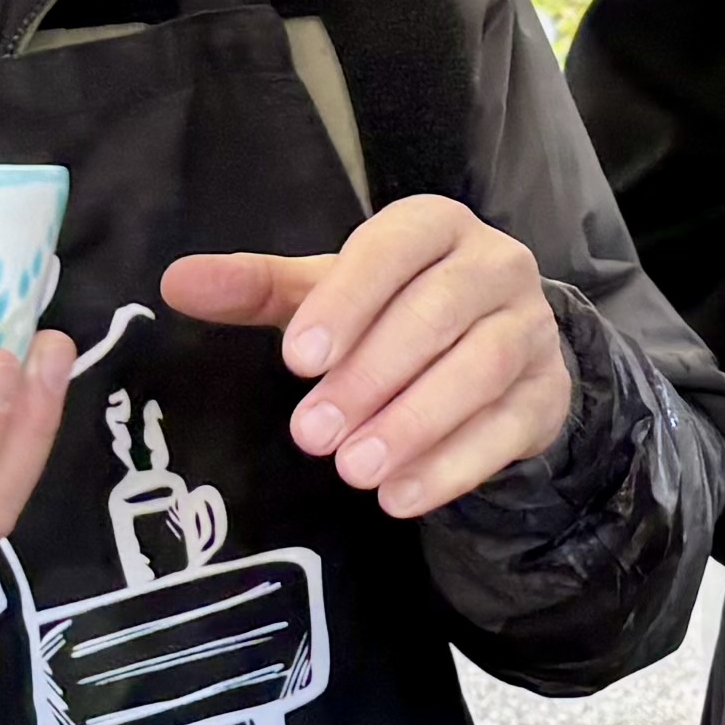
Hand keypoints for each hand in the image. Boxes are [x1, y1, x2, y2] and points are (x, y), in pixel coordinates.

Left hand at [163, 197, 571, 520]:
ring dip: (414, 423)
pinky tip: (399, 498)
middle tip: (310, 435)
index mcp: (436, 226)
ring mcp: (532, 330)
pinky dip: (453, 466)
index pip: (395, 248)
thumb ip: (259, 289)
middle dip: (371, 377)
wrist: (497, 353)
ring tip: (353, 471)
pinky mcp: (549, 393)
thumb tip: (176, 282)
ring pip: (481, 370)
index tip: (297, 359)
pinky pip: (508, 428)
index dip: (347, 301)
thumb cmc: (396, 311)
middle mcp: (496, 265)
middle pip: (439, 313)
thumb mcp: (330, 293)